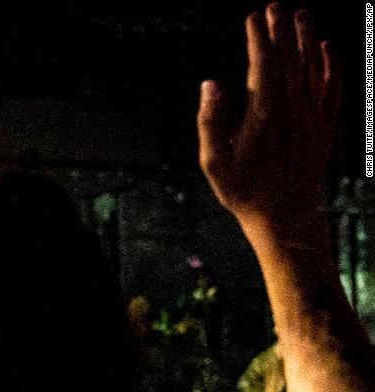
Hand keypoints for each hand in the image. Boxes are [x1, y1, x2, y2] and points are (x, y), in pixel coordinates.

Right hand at [197, 4, 339, 236]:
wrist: (286, 219)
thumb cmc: (244, 193)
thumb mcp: (213, 162)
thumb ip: (210, 121)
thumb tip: (211, 84)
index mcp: (264, 114)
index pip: (262, 65)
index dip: (258, 38)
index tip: (252, 18)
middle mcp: (293, 110)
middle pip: (288, 60)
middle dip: (281, 30)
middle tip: (275, 6)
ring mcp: (312, 118)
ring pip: (311, 68)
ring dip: (306, 40)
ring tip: (300, 16)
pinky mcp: (324, 129)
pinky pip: (332, 89)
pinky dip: (331, 67)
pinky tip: (327, 50)